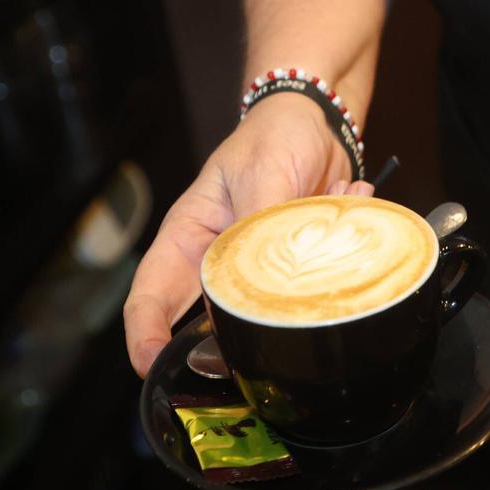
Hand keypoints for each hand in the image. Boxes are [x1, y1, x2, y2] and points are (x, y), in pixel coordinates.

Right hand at [124, 93, 372, 376]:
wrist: (320, 124)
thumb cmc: (275, 137)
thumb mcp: (264, 175)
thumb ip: (259, 230)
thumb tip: (259, 284)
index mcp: (190, 237)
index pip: (151, 294)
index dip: (145, 336)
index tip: (151, 366)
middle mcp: (218, 260)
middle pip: (206, 321)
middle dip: (230, 345)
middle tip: (257, 355)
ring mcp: (259, 269)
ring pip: (268, 312)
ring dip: (302, 293)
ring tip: (322, 244)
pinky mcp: (298, 271)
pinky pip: (316, 288)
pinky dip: (338, 258)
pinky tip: (343, 204)